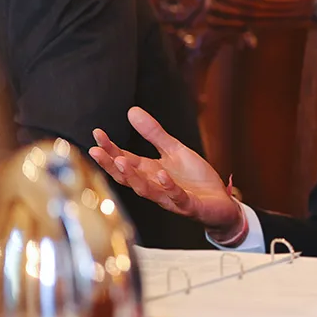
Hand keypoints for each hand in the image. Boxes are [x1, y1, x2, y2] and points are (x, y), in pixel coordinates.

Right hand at [89, 107, 242, 239]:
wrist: (221, 203)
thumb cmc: (195, 179)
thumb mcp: (175, 150)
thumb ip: (155, 134)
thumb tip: (132, 111)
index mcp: (150, 172)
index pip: (124, 160)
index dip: (109, 149)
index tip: (97, 133)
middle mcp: (155, 186)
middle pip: (128, 177)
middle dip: (110, 164)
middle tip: (95, 150)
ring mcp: (170, 198)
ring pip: (146, 190)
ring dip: (132, 177)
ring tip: (120, 161)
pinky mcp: (189, 205)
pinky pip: (177, 197)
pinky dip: (168, 187)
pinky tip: (161, 174)